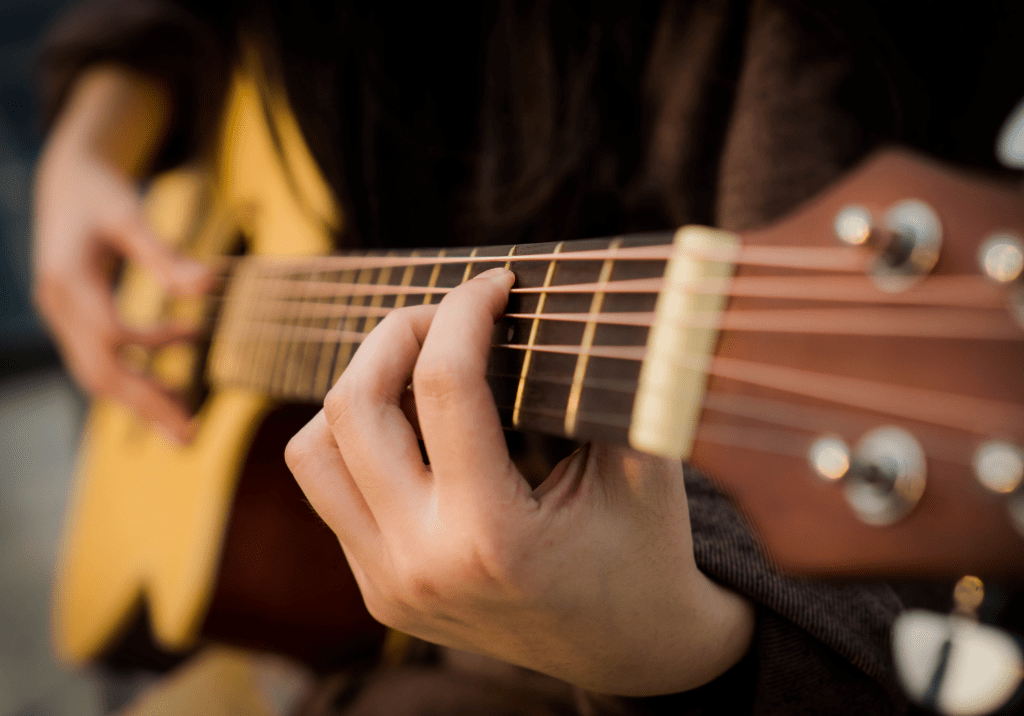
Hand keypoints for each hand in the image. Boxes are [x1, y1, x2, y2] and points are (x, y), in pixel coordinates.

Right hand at [34, 146, 211, 442]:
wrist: (64, 181)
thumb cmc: (100, 192)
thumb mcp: (131, 214)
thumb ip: (165, 254)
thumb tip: (207, 286)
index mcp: (69, 279)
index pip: (107, 331)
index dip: (150, 344)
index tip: (193, 336)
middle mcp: (57, 306)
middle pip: (98, 370)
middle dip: (146, 404)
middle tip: (191, 435)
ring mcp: (60, 318)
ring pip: (96, 375)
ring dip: (140, 402)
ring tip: (185, 425)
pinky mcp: (72, 322)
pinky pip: (99, 364)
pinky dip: (133, 380)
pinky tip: (169, 387)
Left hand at [286, 268, 753, 695]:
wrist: (631, 652)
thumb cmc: (647, 554)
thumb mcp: (644, 467)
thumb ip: (603, 385)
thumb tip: (568, 300)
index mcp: (493, 537)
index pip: (445, 386)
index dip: (465, 310)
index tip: (495, 283)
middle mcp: (421, 565)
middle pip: (354, 407)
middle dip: (396, 332)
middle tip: (447, 313)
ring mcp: (389, 584)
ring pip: (313, 451)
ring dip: (357, 389)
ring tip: (416, 367)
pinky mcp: (378, 591)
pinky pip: (329, 493)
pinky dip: (359, 442)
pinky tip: (416, 427)